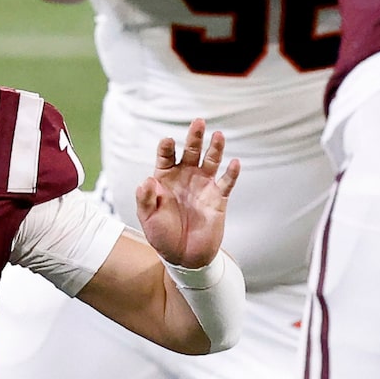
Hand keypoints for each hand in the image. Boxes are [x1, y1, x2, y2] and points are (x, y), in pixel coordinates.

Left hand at [135, 120, 237, 268]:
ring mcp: (203, 186)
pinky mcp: (218, 198)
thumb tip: (147, 180)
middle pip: (191, 151)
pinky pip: (226, 183)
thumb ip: (145, 199)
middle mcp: (186, 178)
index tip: (169, 142)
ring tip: (218, 135)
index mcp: (165, 179)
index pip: (167, 157)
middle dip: (194, 137)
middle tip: (198, 122)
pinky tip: (234, 163)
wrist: (184, 257)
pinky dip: (231, 173)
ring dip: (215, 148)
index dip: (167, 148)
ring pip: (211, 162)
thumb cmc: (162, 235)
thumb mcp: (147, 218)